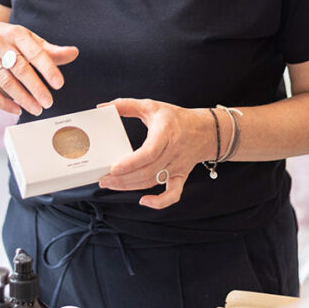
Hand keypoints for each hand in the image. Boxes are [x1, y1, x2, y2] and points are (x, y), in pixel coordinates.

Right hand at [0, 22, 78, 115]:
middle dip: (35, 88)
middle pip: (20, 68)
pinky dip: (3, 103)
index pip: (35, 52)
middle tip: (49, 102)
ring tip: (37, 109)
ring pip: (5, 81)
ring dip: (22, 98)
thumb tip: (74, 53)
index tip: (59, 84)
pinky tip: (17, 110)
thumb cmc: (10, 40)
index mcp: (17, 34)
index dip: (47, 69)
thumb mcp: (30, 40)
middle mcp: (0, 44)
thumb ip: (51, 50)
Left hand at [97, 98, 214, 208]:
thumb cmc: (175, 118)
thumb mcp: (151, 106)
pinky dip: (160, 202)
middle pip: (147, 171)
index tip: (114, 168)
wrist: (205, 130)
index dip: (131, 163)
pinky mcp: (181, 177)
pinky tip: (144, 201)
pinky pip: (173, 194)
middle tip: (103, 179)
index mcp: (166, 132)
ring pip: (153, 182)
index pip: (149, 152)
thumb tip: (103, 106)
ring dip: (130, 187)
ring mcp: (178, 166)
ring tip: (111, 184)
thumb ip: (126, 105)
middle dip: (123, 179)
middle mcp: (173, 151)